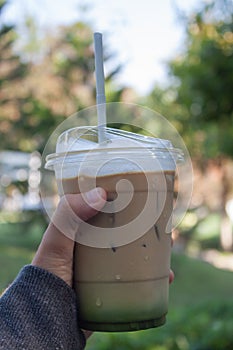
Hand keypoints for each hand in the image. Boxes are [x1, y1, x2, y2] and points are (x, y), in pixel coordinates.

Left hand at [32, 187, 174, 285]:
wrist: (49, 322)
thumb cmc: (48, 278)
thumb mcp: (55, 243)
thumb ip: (69, 216)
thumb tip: (101, 194)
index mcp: (82, 233)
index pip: (107, 211)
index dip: (126, 203)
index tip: (143, 196)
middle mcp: (96, 248)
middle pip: (127, 231)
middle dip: (146, 226)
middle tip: (162, 222)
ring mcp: (106, 268)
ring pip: (136, 253)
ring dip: (155, 249)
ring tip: (169, 246)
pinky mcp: (114, 287)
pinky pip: (139, 278)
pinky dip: (155, 276)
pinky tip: (167, 276)